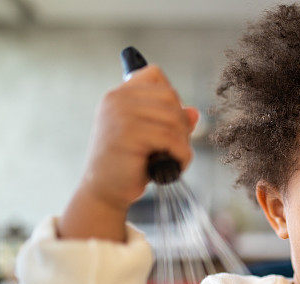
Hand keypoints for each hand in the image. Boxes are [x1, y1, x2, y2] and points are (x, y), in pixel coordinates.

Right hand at [81, 64, 198, 211]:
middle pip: (170, 97)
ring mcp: (120, 114)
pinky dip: (181, 156)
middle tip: (176, 148)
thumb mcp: (150, 139)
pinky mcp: (129, 134)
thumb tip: (194, 112)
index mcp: (118, 95)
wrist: (104, 192)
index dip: (172, 99)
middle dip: (181, 124)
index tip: (169, 125)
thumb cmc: (128, 165)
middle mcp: (117, 99)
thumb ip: (170, 121)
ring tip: (174, 160)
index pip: (155, 75)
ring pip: (174, 118)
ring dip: (183, 143)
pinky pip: (172, 139)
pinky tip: (173, 168)